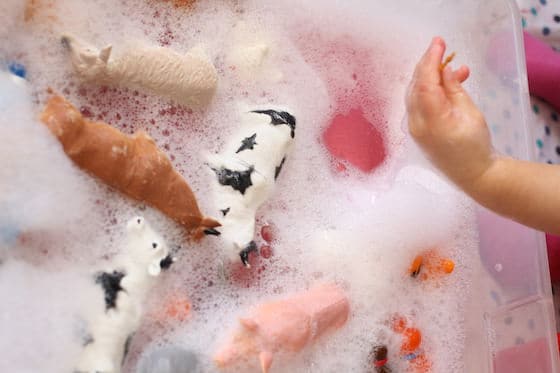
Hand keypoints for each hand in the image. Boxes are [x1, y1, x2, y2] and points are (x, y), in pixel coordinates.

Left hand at [406, 37, 494, 189]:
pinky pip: (418, 104)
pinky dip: (430, 91)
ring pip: (415, 94)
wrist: (472, 175)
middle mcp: (416, 124)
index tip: (438, 44)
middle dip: (427, 65)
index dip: (429, 61)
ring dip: (431, 77)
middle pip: (416, 86)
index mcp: (431, 120)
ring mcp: (414, 129)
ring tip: (455, 68)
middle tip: (441, 48)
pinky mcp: (417, 131)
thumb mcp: (470, 113)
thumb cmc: (475, 147)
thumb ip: (454, 90)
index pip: (424, 83)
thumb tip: (445, 71)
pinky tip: (446, 84)